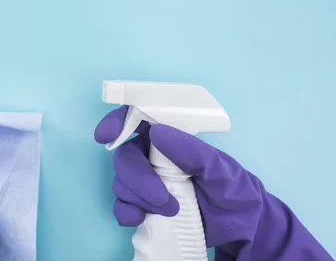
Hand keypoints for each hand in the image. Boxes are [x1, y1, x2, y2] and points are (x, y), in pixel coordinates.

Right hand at [95, 106, 331, 260]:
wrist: (242, 228)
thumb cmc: (234, 189)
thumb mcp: (220, 168)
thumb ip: (192, 150)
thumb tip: (158, 132)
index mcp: (169, 139)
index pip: (136, 120)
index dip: (116, 122)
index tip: (106, 135)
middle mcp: (153, 158)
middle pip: (125, 157)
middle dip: (137, 177)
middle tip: (160, 196)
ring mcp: (146, 184)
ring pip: (121, 183)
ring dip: (140, 198)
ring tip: (172, 210)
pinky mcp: (144, 208)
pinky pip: (121, 207)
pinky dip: (127, 213)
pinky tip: (142, 219)